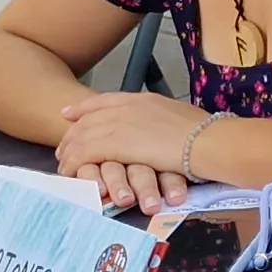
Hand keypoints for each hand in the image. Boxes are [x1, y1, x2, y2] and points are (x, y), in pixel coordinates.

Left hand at [53, 91, 205, 212]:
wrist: (209, 141)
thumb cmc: (206, 135)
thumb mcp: (181, 120)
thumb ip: (164, 123)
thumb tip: (164, 131)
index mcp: (143, 99)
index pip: (105, 101)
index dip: (84, 108)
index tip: (69, 114)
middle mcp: (128, 107)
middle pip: (89, 119)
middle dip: (73, 134)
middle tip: (62, 148)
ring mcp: (121, 123)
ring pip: (84, 136)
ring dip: (70, 151)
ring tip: (62, 165)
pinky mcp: (117, 143)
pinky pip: (86, 152)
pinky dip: (75, 163)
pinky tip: (69, 172)